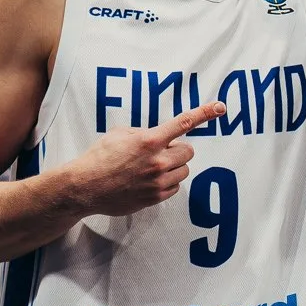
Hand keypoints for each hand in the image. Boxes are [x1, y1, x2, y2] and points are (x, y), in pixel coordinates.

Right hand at [67, 103, 222, 217]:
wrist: (85, 186)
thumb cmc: (99, 157)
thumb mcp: (119, 134)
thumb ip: (143, 133)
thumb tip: (158, 138)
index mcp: (149, 140)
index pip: (183, 123)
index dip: (204, 113)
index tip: (220, 107)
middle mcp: (158, 161)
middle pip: (188, 152)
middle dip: (177, 150)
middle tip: (160, 152)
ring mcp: (158, 182)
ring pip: (184, 170)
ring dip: (173, 167)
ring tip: (152, 167)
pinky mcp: (155, 198)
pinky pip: (175, 186)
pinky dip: (167, 182)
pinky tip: (148, 180)